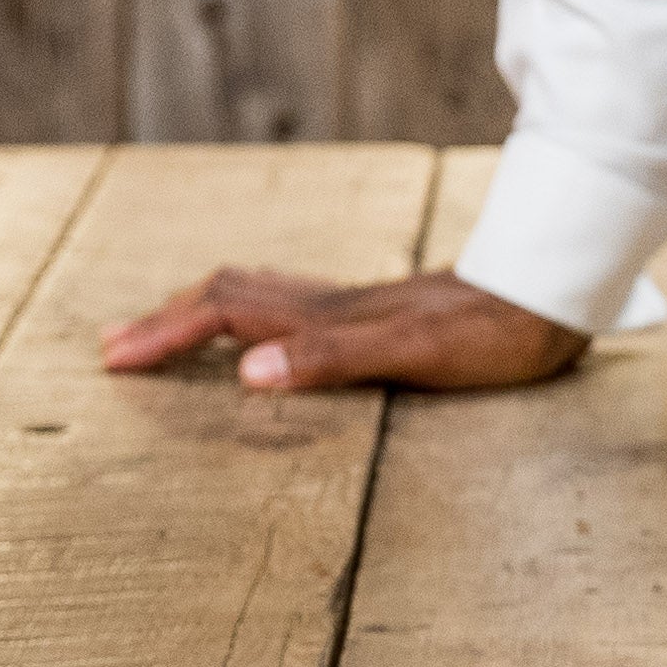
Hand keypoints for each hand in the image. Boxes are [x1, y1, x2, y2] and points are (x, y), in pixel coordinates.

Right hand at [98, 266, 587, 393]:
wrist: (552, 297)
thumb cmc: (493, 335)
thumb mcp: (415, 356)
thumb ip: (332, 358)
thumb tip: (244, 372)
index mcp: (329, 315)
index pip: (225, 312)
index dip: (167, 333)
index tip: (115, 360)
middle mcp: (333, 304)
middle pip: (227, 293)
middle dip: (166, 318)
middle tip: (115, 347)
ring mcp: (354, 305)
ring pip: (256, 294)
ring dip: (201, 312)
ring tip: (164, 332)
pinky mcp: (379, 315)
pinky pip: (289, 307)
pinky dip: (247, 317)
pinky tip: (259, 335)